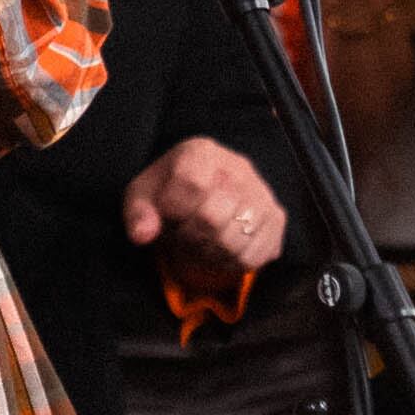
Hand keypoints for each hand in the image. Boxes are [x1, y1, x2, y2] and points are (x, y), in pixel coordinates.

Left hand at [127, 136, 284, 271]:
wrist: (204, 191)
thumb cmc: (169, 193)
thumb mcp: (143, 196)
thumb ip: (138, 212)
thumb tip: (142, 235)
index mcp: (201, 152)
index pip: (191, 183)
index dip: (174, 209)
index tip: (168, 215)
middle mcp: (238, 168)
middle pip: (212, 218)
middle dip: (188, 236)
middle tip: (182, 233)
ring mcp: (262, 193)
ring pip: (234, 242)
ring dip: (208, 253)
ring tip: (199, 242)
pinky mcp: (276, 218)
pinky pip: (254, 256)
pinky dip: (230, 262)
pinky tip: (219, 249)